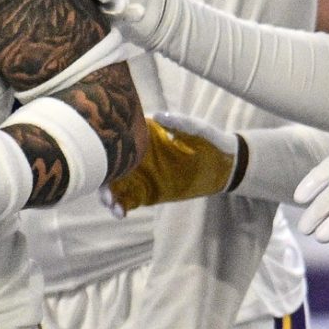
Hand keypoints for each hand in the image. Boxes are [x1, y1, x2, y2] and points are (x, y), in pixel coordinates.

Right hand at [108, 113, 241, 212]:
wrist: (227, 165)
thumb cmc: (211, 140)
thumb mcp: (196, 129)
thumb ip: (178, 122)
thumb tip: (156, 115)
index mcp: (144, 134)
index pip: (118, 139)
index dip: (104, 148)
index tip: (101, 160)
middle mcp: (138, 154)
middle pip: (110, 165)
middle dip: (103, 179)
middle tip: (106, 193)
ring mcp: (142, 173)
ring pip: (115, 184)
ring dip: (109, 195)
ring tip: (114, 206)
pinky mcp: (149, 191)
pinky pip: (129, 199)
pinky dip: (121, 206)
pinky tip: (121, 213)